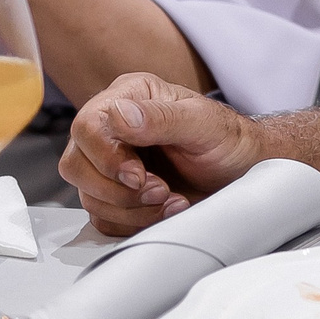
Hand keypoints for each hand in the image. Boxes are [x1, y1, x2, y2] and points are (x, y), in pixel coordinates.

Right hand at [61, 72, 264, 233]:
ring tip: (172, 201)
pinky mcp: (116, 194)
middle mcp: (114, 129)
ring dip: (131, 208)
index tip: (137, 176)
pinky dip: (133, 222)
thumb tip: (120, 116)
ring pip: (88, 195)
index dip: (105, 157)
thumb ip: (163, 118)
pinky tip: (165, 210)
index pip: (87, 125)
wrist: (243, 172)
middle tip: (160, 190)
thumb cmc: (228, 141)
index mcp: (130, 97)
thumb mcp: (205, 124)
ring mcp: (110, 163)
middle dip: (117, 188)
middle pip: (76, 165)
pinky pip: (103, 217)